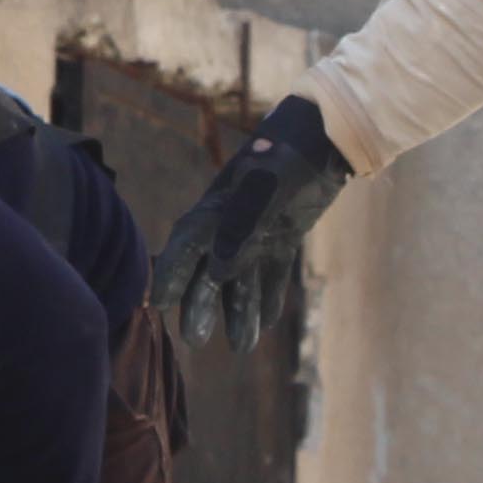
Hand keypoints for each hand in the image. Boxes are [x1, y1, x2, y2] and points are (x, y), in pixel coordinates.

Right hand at [148, 94, 349, 350]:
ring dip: (240, 310)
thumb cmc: (287, 158)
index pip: (183, 249)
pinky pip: (272, 272)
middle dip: (200, 305)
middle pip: (208, 272)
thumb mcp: (263, 191)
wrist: (324, 137)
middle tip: (195, 341)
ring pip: (242, 278)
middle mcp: (231, 225)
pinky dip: (269, 296)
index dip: (169, 276)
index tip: (157, 305)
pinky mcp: (284, 235)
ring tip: (242, 346)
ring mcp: (258, 231)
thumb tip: (217, 271)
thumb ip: (240, 228)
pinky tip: (268, 322)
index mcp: (216, 210)